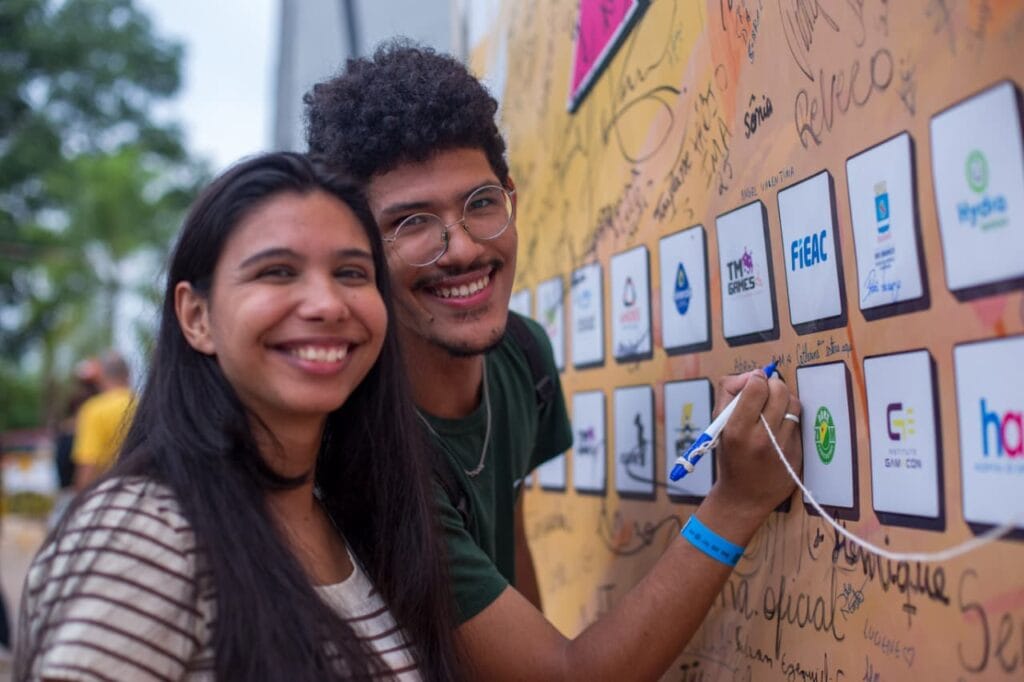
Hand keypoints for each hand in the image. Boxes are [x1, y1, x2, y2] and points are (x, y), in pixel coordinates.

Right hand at [710, 369, 801, 519]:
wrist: (744, 497)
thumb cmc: (729, 457)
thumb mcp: (718, 425)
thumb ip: (729, 393)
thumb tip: (753, 375)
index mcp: (737, 430)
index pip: (756, 388)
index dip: (756, 379)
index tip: (754, 384)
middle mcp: (762, 438)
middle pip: (779, 390)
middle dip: (773, 385)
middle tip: (766, 392)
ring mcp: (783, 446)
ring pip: (794, 403)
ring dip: (784, 400)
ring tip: (774, 408)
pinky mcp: (798, 453)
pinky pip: (799, 422)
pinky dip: (789, 419)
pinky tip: (779, 428)